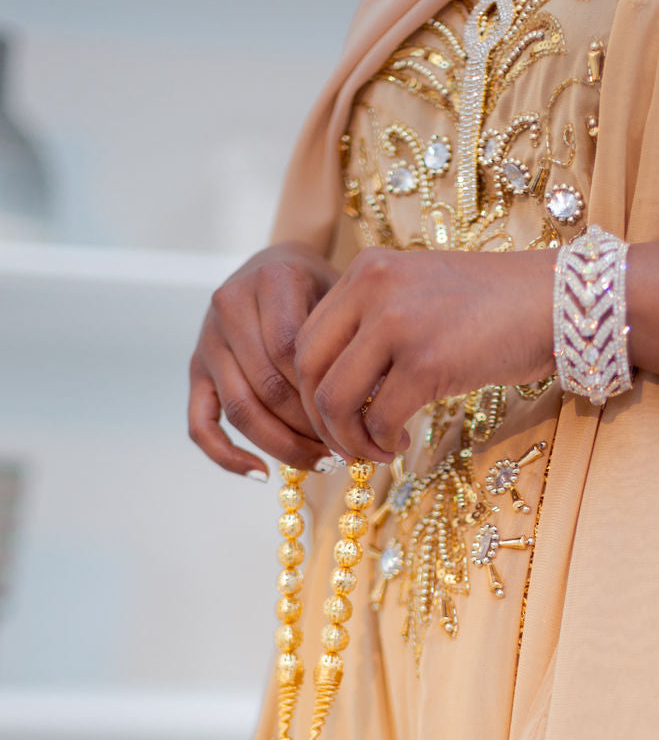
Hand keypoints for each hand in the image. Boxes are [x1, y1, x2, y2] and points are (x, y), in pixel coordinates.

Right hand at [188, 241, 341, 477]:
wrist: (279, 265)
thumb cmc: (322, 289)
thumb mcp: (344, 298)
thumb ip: (353, 341)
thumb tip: (380, 407)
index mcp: (271, 280)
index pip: (293, 352)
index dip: (324, 395)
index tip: (361, 421)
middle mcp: (230, 306)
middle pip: (268, 386)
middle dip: (311, 427)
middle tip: (349, 450)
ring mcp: (208, 340)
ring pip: (240, 409)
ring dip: (283, 445)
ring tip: (323, 462)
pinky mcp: (196, 371)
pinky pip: (200, 424)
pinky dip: (227, 456)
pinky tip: (262, 473)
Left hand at [293, 246, 557, 461]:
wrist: (556, 301)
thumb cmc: (493, 307)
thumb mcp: (419, 295)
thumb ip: (374, 325)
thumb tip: (340, 389)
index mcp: (364, 270)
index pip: (305, 339)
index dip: (309, 390)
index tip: (333, 417)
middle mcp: (372, 289)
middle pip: (309, 370)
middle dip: (320, 420)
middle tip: (344, 444)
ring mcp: (397, 324)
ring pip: (335, 400)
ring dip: (348, 438)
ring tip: (373, 449)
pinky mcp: (427, 362)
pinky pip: (379, 419)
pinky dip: (382, 443)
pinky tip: (400, 443)